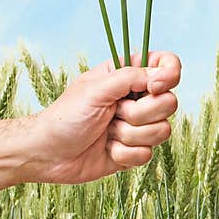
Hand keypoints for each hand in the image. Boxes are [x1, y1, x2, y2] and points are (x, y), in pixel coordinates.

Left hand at [28, 50, 180, 183]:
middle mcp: (138, 99)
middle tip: (114, 113)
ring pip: (162, 131)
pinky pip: (148, 154)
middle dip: (139, 113)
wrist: (49, 154)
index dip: (169, 75)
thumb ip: (131, 77)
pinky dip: (124, 153)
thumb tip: (160, 76)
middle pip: (169, 102)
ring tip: (107, 132)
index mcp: (128, 76)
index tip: (153, 86)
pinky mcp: (135, 150)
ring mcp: (138, 126)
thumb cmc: (66, 117)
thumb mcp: (96, 89)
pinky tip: (107, 150)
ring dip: (129, 135)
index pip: (166, 64)